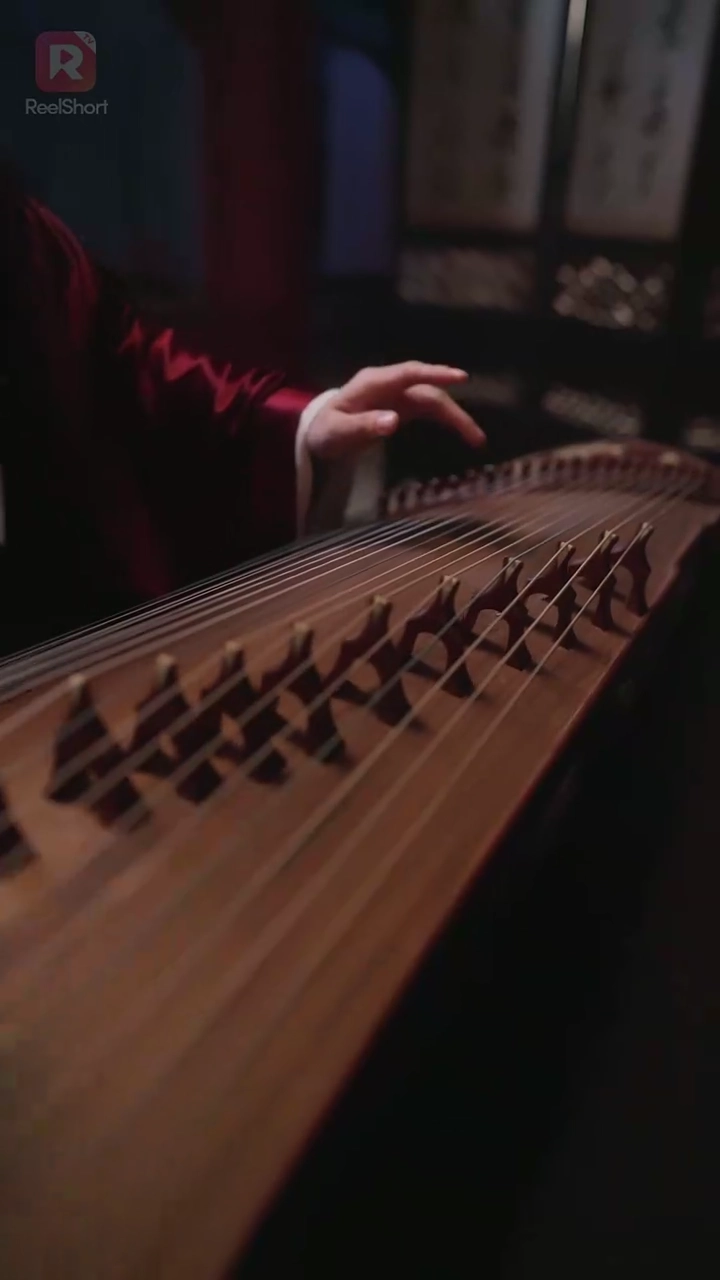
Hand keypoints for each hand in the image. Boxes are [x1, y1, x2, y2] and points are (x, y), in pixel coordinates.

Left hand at [304, 362, 484, 461]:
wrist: (319, 432)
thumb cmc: (326, 431)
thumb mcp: (339, 433)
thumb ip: (364, 426)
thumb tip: (393, 422)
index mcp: (374, 383)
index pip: (409, 374)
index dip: (434, 374)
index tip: (460, 378)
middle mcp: (391, 384)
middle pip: (428, 392)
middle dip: (453, 411)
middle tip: (475, 435)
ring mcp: (398, 394)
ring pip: (433, 401)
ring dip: (454, 417)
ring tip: (476, 439)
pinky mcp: (403, 407)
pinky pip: (429, 410)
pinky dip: (446, 419)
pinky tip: (462, 432)